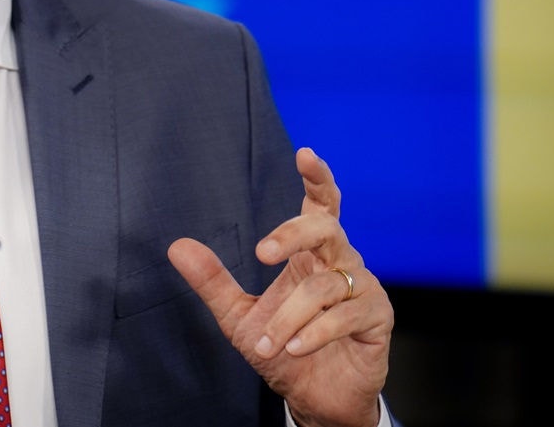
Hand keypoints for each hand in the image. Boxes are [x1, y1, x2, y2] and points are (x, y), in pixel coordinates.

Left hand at [168, 147, 392, 426]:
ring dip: (290, 315)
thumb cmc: (283, 349)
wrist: (315, 398)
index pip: (320, 205)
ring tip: (269, 342)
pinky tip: (294, 348)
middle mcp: (340, 263)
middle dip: (293, 234)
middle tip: (261, 253)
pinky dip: (313, 332)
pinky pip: (344, 315)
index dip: (317, 178)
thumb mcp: (238, 316)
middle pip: (326, 228)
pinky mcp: (376, 318)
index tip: (304, 154)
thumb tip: (176, 246)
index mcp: (311, 254)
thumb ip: (213, 281)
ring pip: (325, 284)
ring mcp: (362, 288)